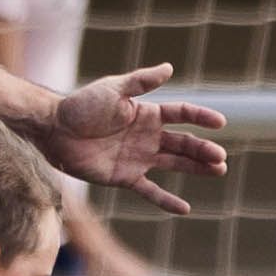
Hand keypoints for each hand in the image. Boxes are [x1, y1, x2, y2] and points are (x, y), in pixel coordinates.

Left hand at [27, 65, 230, 209]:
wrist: (54, 130)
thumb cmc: (82, 106)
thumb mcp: (113, 89)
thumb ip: (141, 82)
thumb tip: (169, 68)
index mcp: (147, 113)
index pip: (182, 114)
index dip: (201, 117)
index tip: (220, 123)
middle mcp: (148, 136)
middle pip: (183, 143)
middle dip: (203, 150)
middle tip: (221, 158)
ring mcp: (139, 158)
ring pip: (175, 164)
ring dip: (196, 168)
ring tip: (218, 171)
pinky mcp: (126, 178)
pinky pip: (151, 191)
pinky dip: (167, 200)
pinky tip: (186, 208)